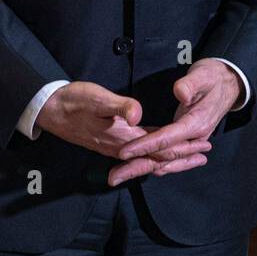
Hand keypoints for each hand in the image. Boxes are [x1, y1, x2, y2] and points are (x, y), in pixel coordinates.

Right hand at [34, 82, 213, 178]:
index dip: (183, 147)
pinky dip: (155, 154)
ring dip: (171, 157)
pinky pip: (139, 153)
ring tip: (190, 156)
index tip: (204, 145)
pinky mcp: (111, 142)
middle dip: (183, 156)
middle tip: (206, 154)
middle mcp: (121, 147)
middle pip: (158, 157)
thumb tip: (138, 114)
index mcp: (123, 137)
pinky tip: (159, 150)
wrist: (50, 110)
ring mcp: (115, 147)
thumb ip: (118, 107)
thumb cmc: (73, 101)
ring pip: (149, 158)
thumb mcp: (96, 98)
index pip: (160, 147)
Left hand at [107, 59, 241, 185]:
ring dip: (142, 169)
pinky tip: (140, 168)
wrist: (229, 82)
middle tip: (113, 177)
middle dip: (137, 167)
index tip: (124, 152)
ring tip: (119, 177)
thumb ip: (190, 84)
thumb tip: (180, 93)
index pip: (166, 138)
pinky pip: (170, 157)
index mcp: (196, 124)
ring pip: (166, 161)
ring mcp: (191, 141)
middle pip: (163, 157)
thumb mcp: (203, 75)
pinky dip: (154, 164)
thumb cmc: (213, 77)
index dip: (145, 145)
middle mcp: (194, 137)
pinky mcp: (187, 139)